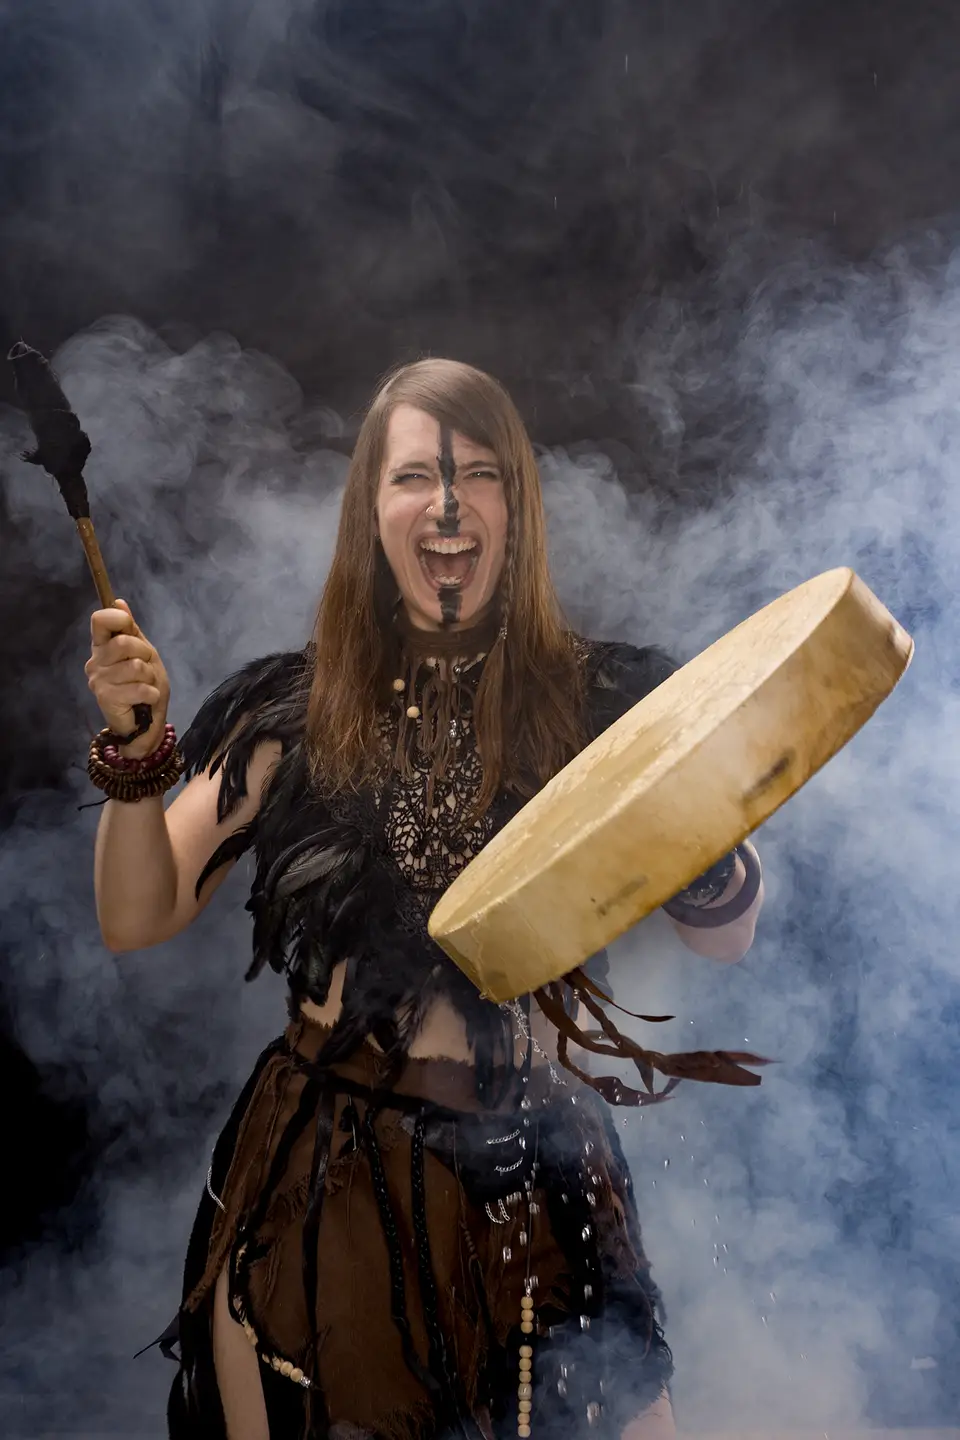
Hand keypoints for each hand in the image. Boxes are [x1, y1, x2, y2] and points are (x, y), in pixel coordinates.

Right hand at [84, 600, 170, 755]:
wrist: (146, 722)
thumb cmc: (144, 685)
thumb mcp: (143, 652)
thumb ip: (131, 630)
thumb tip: (118, 601)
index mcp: (102, 646)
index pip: (100, 619)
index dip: (118, 619)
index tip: (129, 626)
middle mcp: (95, 661)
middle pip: (123, 642)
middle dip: (144, 654)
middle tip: (146, 668)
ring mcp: (98, 680)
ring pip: (136, 667)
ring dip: (150, 678)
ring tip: (144, 687)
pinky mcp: (106, 698)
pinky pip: (140, 688)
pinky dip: (151, 694)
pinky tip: (145, 700)